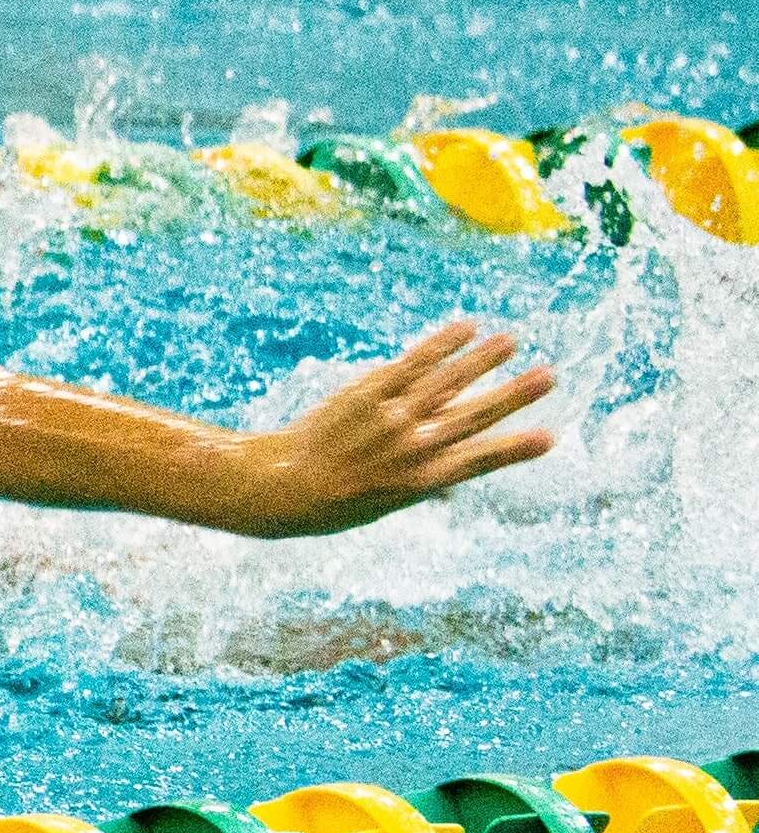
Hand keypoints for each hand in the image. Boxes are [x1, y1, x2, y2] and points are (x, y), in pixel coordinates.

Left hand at [235, 322, 555, 537]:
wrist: (283, 486)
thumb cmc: (333, 502)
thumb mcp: (384, 505)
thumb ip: (420, 486)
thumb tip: (452, 488)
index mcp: (423, 482)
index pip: (479, 462)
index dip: (514, 450)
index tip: (549, 437)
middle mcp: (412, 448)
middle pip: (473, 417)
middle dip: (513, 397)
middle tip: (550, 376)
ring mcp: (391, 417)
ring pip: (446, 382)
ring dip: (482, 360)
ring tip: (512, 341)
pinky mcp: (369, 392)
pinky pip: (412, 363)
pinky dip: (441, 344)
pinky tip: (466, 327)